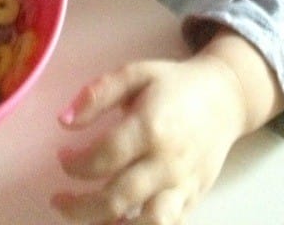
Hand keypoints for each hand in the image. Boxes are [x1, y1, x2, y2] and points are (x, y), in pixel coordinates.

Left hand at [51, 54, 246, 224]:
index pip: (104, 156)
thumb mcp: (135, 73)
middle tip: (59, 200)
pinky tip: (120, 222)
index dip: (75, 164)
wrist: (224, 97)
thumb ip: (97, 94)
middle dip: (79, 207)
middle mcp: (167, 161)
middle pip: (118, 198)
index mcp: (151, 125)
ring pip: (145, 223)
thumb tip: (64, 120)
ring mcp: (183, 185)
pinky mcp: (193, 199)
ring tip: (88, 220)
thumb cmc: (174, 84)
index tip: (63, 158)